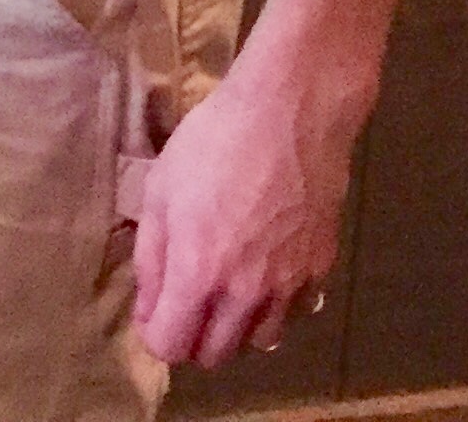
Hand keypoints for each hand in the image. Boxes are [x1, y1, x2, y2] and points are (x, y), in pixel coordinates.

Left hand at [129, 53, 358, 367]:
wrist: (290, 114)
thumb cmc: (213, 142)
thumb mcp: (160, 191)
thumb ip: (151, 257)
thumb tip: (148, 308)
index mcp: (199, 273)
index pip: (172, 346)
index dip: (155, 333)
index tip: (153, 311)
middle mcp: (246, 294)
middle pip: (215, 353)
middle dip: (193, 336)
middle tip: (186, 300)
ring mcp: (289, 286)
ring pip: (258, 342)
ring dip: (235, 328)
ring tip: (226, 290)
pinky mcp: (320, 270)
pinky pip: (294, 314)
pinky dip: (274, 308)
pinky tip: (264, 273)